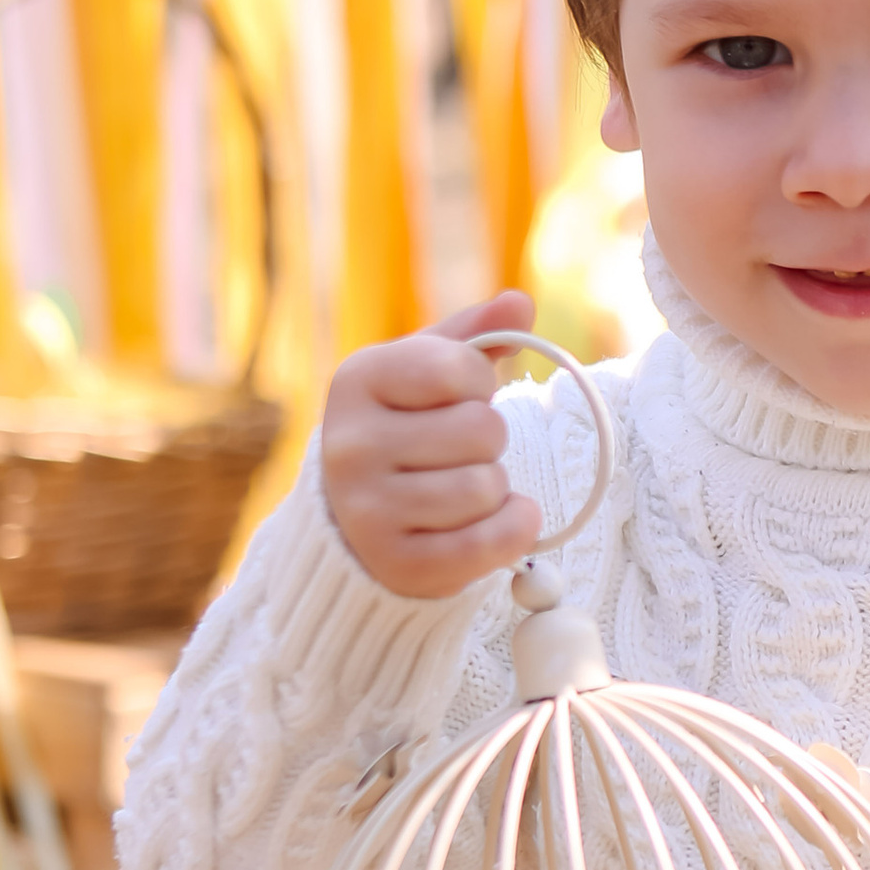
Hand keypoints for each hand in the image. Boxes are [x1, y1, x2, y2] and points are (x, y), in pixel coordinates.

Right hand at [321, 292, 543, 599]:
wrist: (359, 521)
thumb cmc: (405, 427)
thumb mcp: (427, 370)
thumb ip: (476, 334)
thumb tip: (519, 303)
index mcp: (357, 381)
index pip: (462, 368)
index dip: (479, 383)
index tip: (457, 397)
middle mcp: (350, 446)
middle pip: (483, 430)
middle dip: (489, 439)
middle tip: (459, 451)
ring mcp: (368, 511)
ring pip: (487, 487)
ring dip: (495, 487)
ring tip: (464, 487)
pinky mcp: (400, 565)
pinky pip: (492, 542)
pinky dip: (514, 530)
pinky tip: (499, 520)